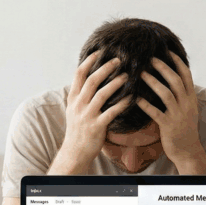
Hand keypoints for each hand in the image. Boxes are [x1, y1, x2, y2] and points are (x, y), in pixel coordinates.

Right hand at [57, 51, 132, 172]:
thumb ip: (81, 95)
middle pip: (92, 81)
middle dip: (105, 68)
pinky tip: (132, 98)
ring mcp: (87, 116)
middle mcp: (79, 105)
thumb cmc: (77, 130)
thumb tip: (90, 79)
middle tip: (118, 60)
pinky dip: (122, 104)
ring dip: (115, 83)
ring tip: (127, 76)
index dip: (89, 62)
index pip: (79, 74)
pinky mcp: (97, 126)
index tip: (99, 52)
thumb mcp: (74, 110)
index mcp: (73, 98)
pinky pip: (112, 112)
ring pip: (102, 94)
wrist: (74, 152)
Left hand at [135, 52, 205, 170]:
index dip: (177, 62)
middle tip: (151, 58)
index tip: (168, 51)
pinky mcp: (169, 126)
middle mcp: (187, 104)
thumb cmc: (184, 128)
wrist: (187, 150)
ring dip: (153, 82)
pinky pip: (156, 113)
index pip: (186, 75)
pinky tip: (135, 98)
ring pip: (166, 94)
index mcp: (191, 98)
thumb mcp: (188, 109)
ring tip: (141, 74)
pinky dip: (145, 105)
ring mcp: (178, 115)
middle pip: (175, 80)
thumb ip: (181, 95)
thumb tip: (172, 78)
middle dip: (163, 68)